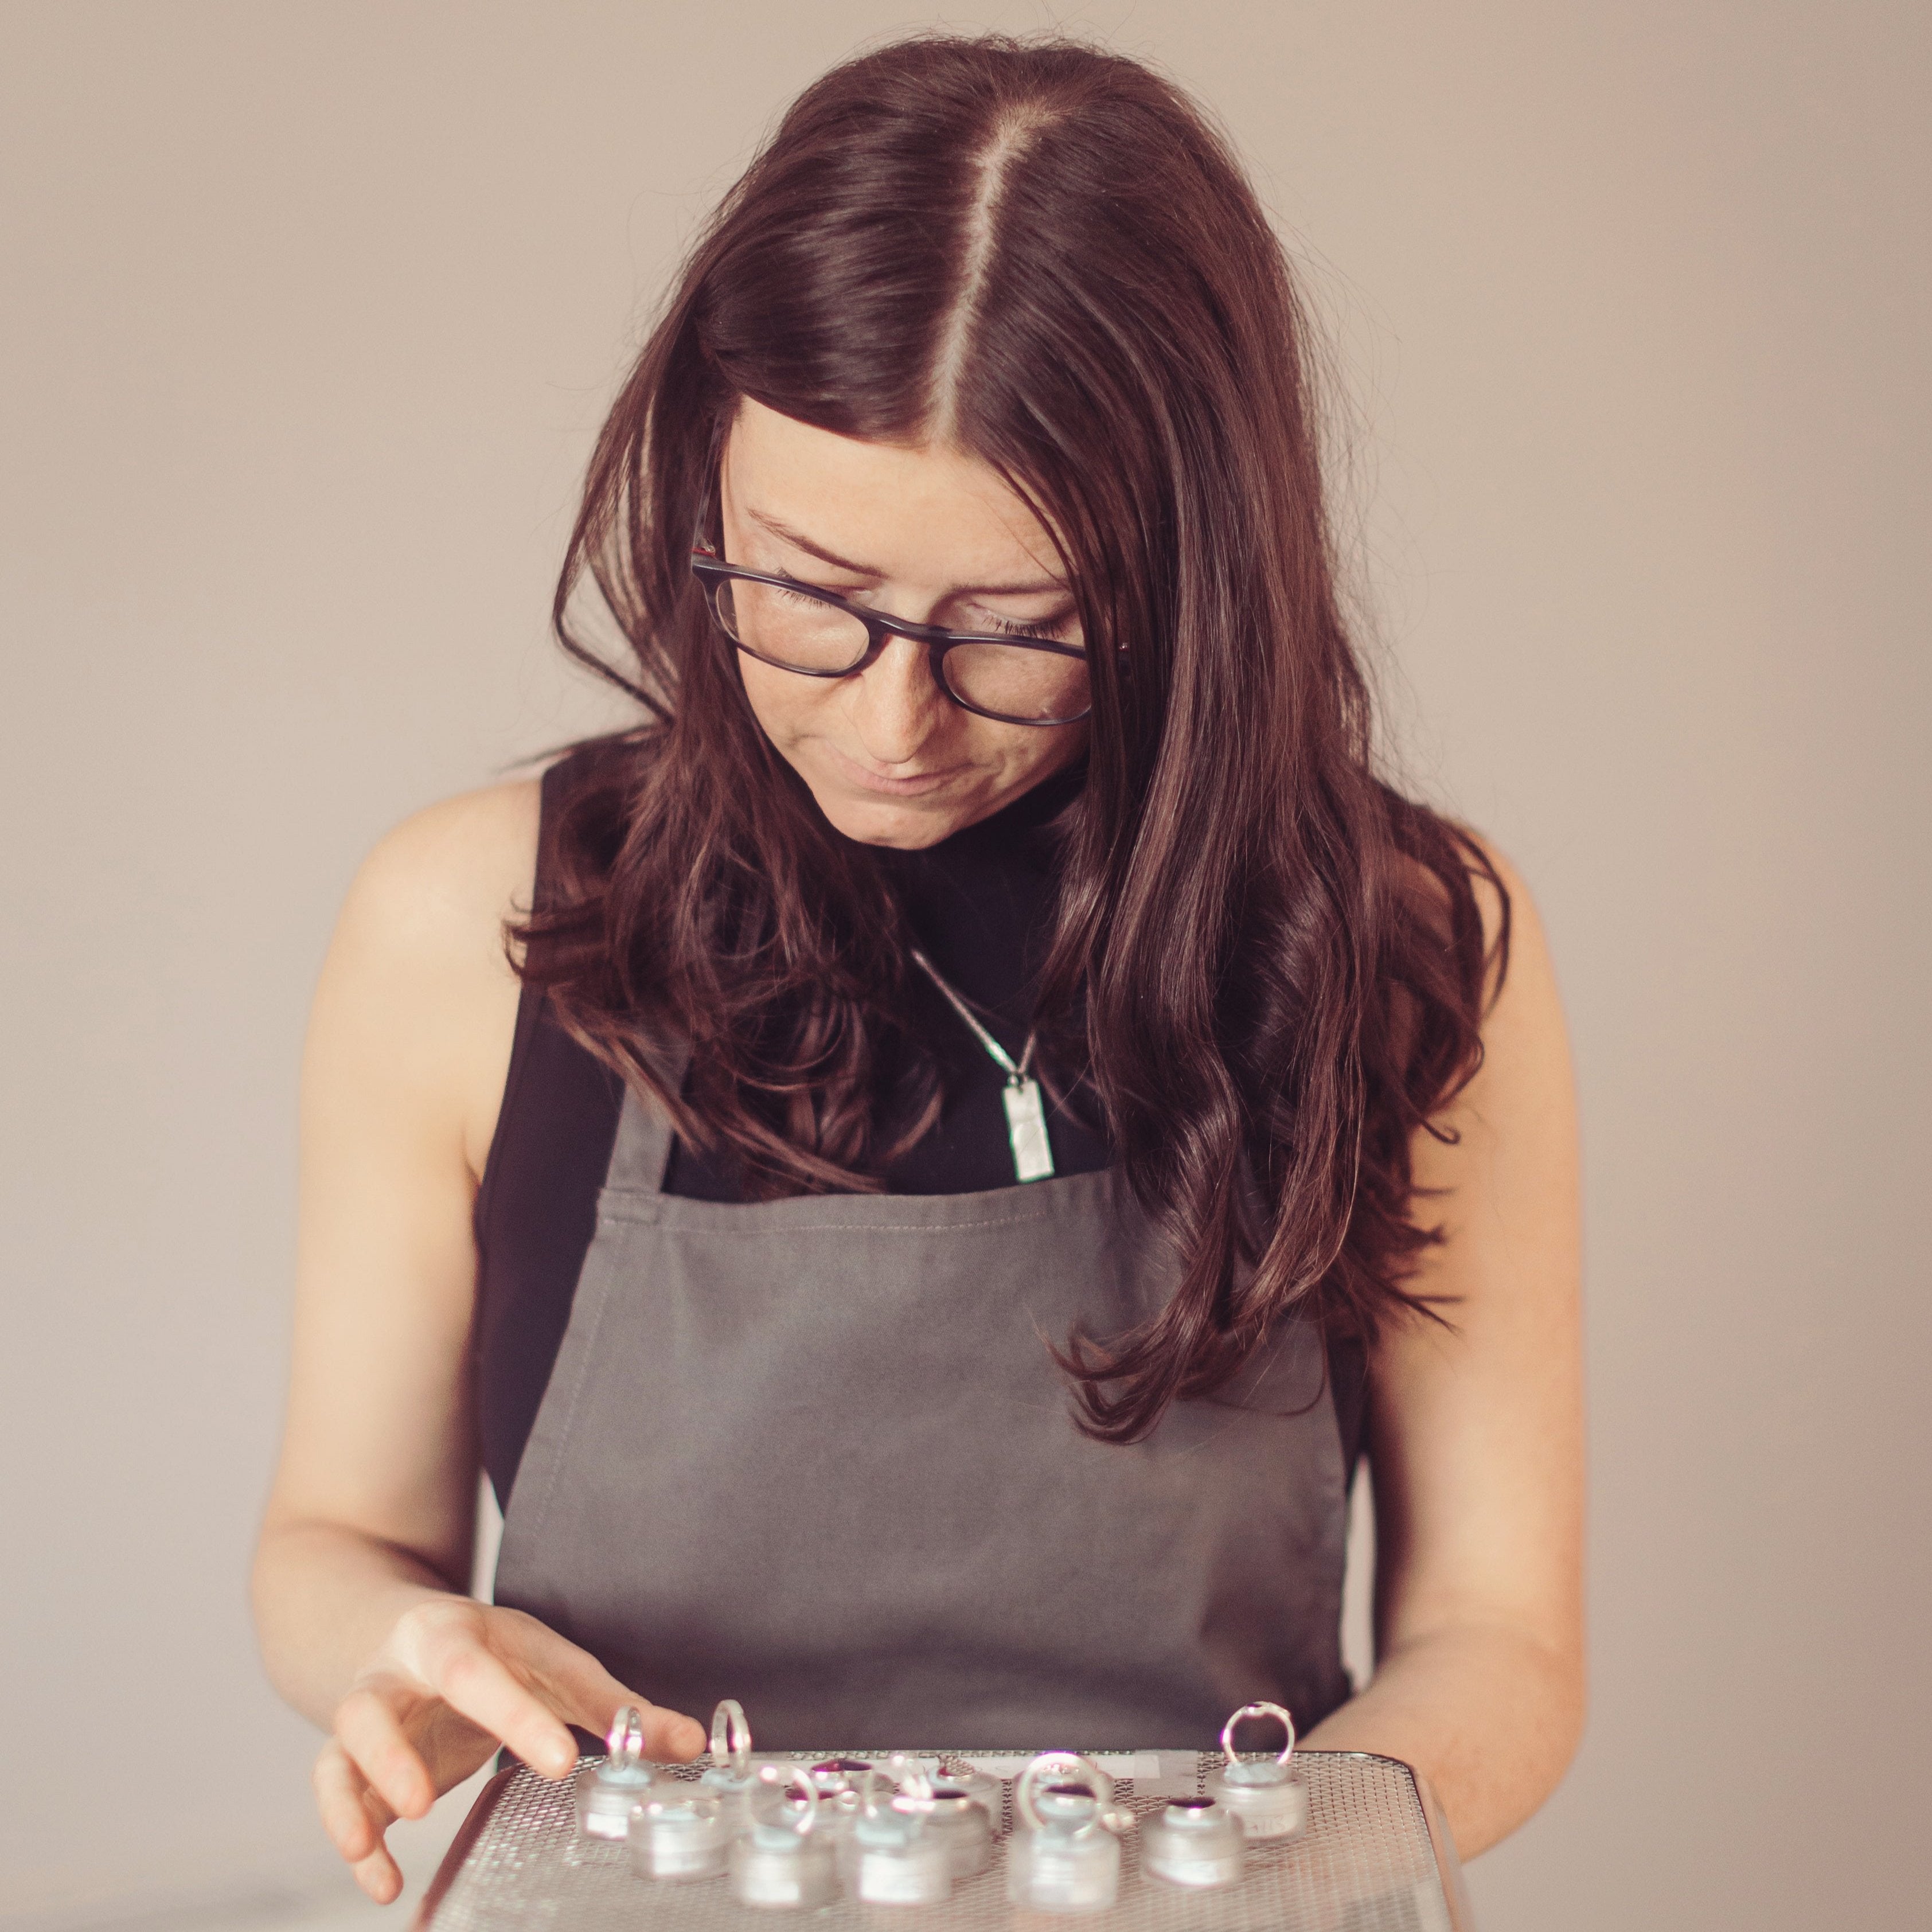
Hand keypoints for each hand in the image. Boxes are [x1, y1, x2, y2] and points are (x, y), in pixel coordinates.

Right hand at [313, 1595, 704, 1902]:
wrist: (400, 1629)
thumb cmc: (494, 1653)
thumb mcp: (551, 1664)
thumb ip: (616, 1706)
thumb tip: (693, 1743)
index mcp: (454, 1636)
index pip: (481, 1673)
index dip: (518, 1717)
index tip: (560, 1764)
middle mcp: (397, 1672)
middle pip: (377, 1704)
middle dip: (395, 1750)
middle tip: (422, 1802)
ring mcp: (366, 1716)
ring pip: (339, 1749)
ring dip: (352, 1798)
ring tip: (373, 1848)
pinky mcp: (350, 1760)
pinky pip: (333, 1794)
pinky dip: (349, 1836)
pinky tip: (378, 1880)